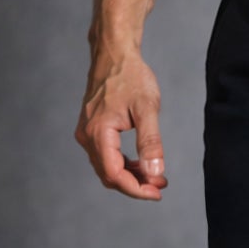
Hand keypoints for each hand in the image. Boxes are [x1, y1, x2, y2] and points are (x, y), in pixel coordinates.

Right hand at [74, 49, 168, 198]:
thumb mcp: (147, 109)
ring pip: (107, 167)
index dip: (136, 189)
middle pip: (109, 175)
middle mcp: (87, 136)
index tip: (157, 192)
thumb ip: (150, 142)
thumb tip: (154, 172)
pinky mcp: (92, 129)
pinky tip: (143, 164)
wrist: (115, 55)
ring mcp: (87, 133)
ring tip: (156, 176)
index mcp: (99, 133)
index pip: (114, 174)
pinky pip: (106, 156)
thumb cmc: (131, 77)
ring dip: (131, 176)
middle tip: (161, 185)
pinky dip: (124, 164)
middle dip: (136, 185)